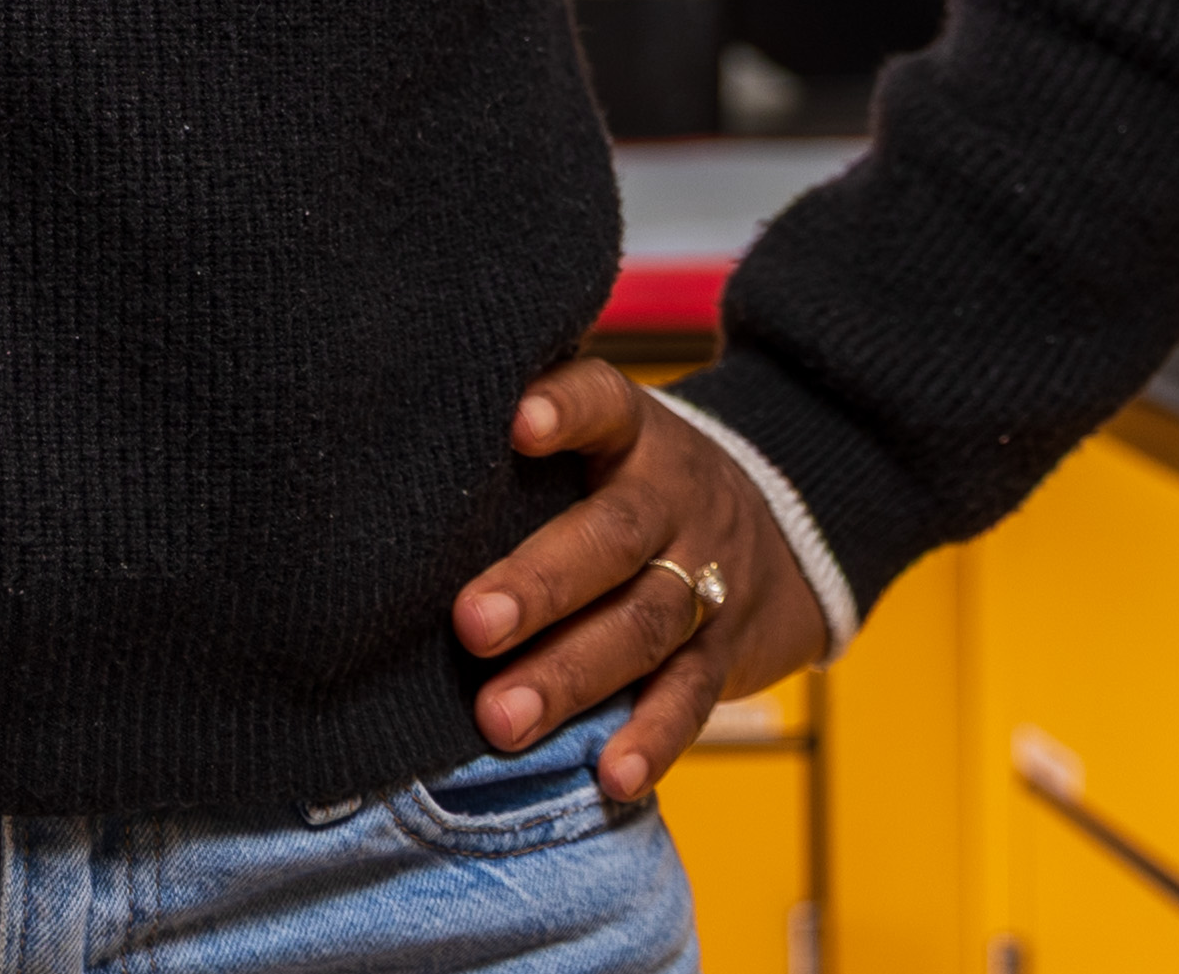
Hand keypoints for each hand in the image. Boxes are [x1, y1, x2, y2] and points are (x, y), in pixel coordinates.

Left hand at [452, 359, 821, 801]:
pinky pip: (692, 697)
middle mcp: (674, 500)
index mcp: (634, 435)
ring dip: (569, 676)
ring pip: (642, 624)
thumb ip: (527, 451)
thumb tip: (390, 462)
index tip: (518, 424)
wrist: (788, 526)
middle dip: (540, 583)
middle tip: (470, 624)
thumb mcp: (603, 441)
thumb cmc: (637, 482)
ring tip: (501, 720)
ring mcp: (708, 578)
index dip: (565, 409)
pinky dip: (653, 739)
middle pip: (613, 537)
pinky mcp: (725, 652)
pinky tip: (611, 776)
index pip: (603, 402)